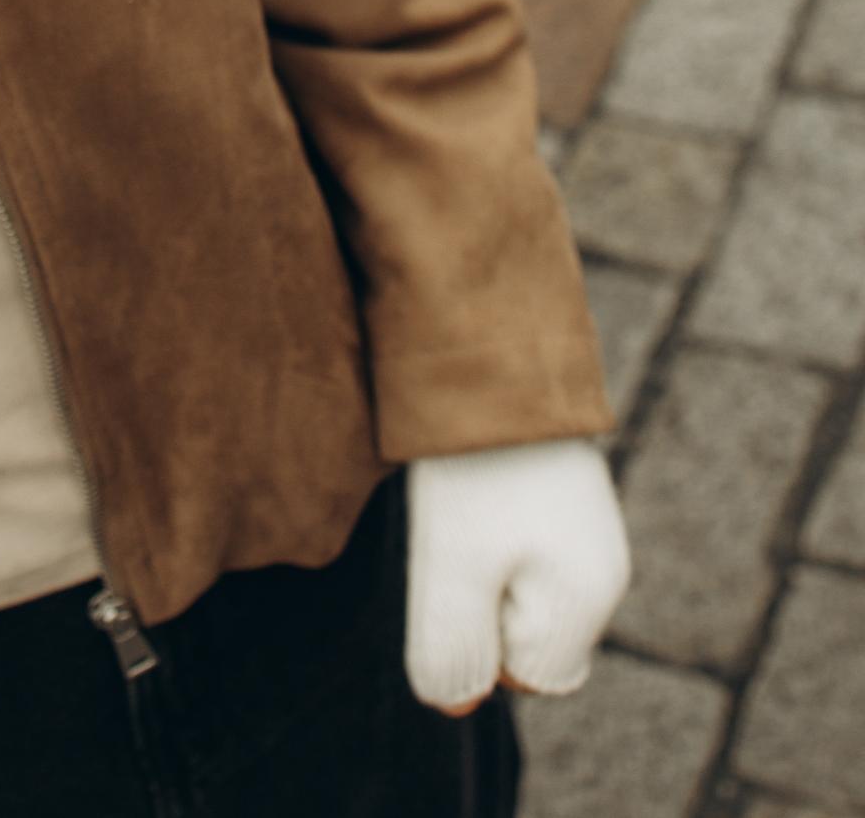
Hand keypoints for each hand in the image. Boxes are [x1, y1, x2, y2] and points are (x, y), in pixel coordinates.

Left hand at [404, 438, 630, 715]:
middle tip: (457, 540)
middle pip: (526, 633)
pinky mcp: (561, 493)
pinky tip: (471, 486)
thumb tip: (453, 703)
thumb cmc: (475, 468)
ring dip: (479, 564)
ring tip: (461, 504)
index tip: (460, 579)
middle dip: (481, 606)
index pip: (527, 676)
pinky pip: (520, 544)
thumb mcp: (450, 571)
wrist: (492, 351)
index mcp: (588, 600)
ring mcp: (586, 528)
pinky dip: (487, 530)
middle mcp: (602, 569)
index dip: (480, 644)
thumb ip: (453, 649)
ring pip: (519, 587)